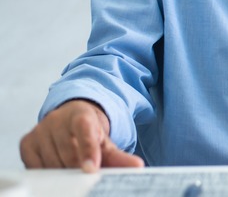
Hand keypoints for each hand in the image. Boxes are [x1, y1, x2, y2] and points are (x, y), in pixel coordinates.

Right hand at [19, 100, 143, 171]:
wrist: (70, 118)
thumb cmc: (89, 133)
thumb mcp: (106, 142)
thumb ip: (119, 156)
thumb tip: (137, 167)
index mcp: (81, 115)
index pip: (84, 131)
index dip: (88, 150)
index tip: (91, 169)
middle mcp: (57, 120)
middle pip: (67, 153)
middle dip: (78, 169)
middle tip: (87, 176)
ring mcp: (40, 130)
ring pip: (51, 163)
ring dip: (63, 173)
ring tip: (73, 171)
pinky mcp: (27, 143)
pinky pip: (34, 167)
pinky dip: (47, 174)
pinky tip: (57, 171)